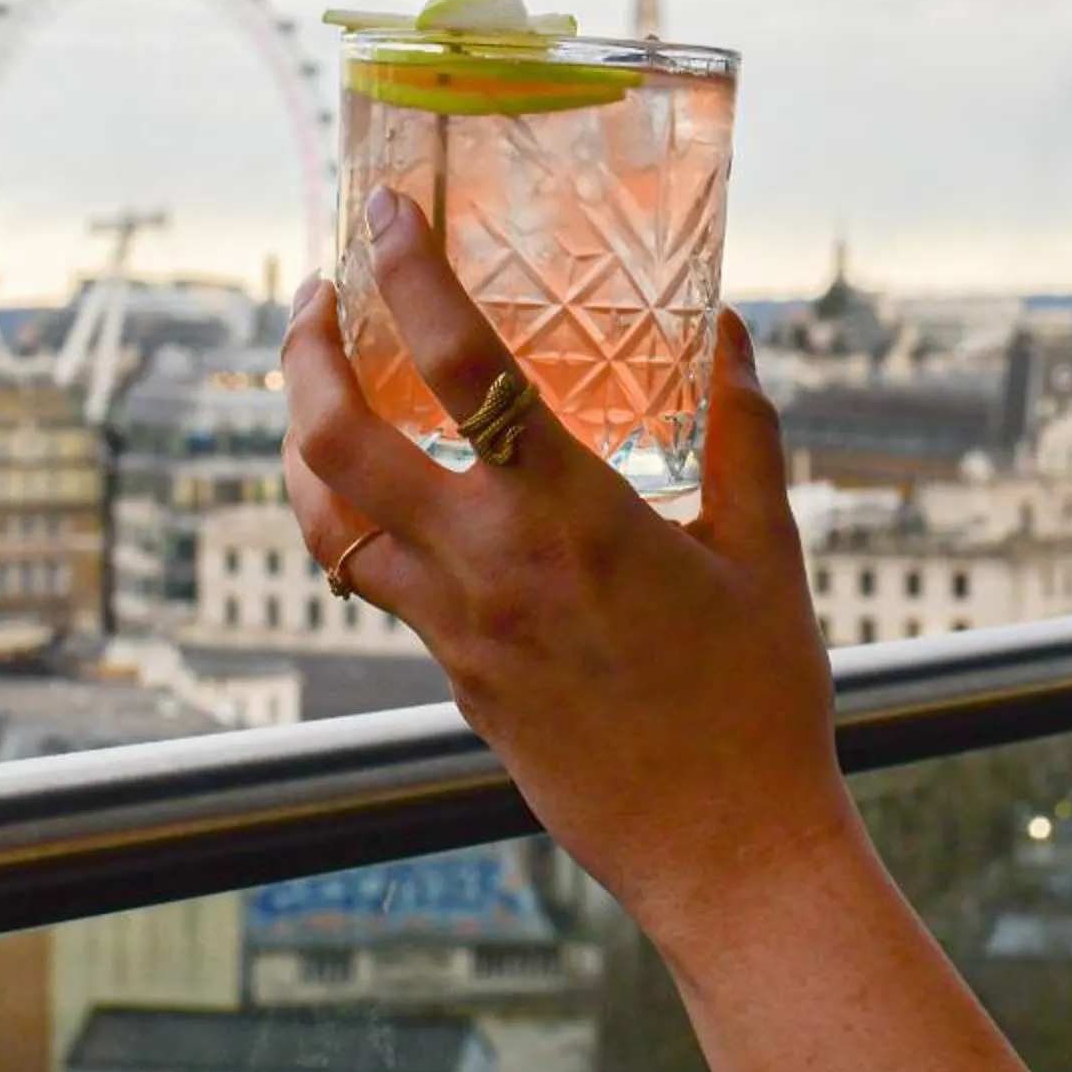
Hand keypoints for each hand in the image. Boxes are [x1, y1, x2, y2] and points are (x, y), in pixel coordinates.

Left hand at [281, 186, 854, 960]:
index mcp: (575, 513)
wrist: (727, 855)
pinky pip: (369, 578)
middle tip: (319, 295)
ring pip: (325, 516)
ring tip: (317, 383)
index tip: (386, 215)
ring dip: (302, 436)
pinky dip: (352, 515)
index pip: (463, 365)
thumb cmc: (760, 704)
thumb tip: (728, 330)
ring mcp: (456, 628)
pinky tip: (382, 487)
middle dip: (303, 352)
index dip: (410, 275)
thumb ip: (744, 432)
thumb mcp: (769, 552)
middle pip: (338, 439)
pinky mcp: (451, 676)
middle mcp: (491, 564)